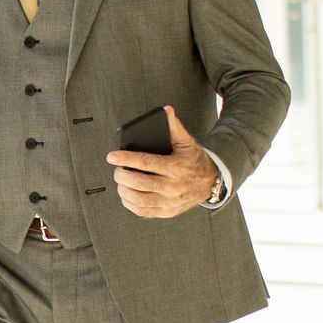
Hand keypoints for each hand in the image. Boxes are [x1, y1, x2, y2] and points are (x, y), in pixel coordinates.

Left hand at [103, 106, 217, 217]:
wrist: (211, 182)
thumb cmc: (194, 160)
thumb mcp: (186, 142)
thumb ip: (174, 127)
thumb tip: (166, 110)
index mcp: (176, 167)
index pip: (145, 162)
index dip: (125, 158)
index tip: (111, 156)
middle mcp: (173, 186)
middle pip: (139, 182)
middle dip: (122, 175)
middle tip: (117, 169)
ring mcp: (170, 202)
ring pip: (139, 199)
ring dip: (123, 190)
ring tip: (121, 181)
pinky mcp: (168, 212)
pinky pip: (143, 211)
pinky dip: (130, 204)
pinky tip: (126, 194)